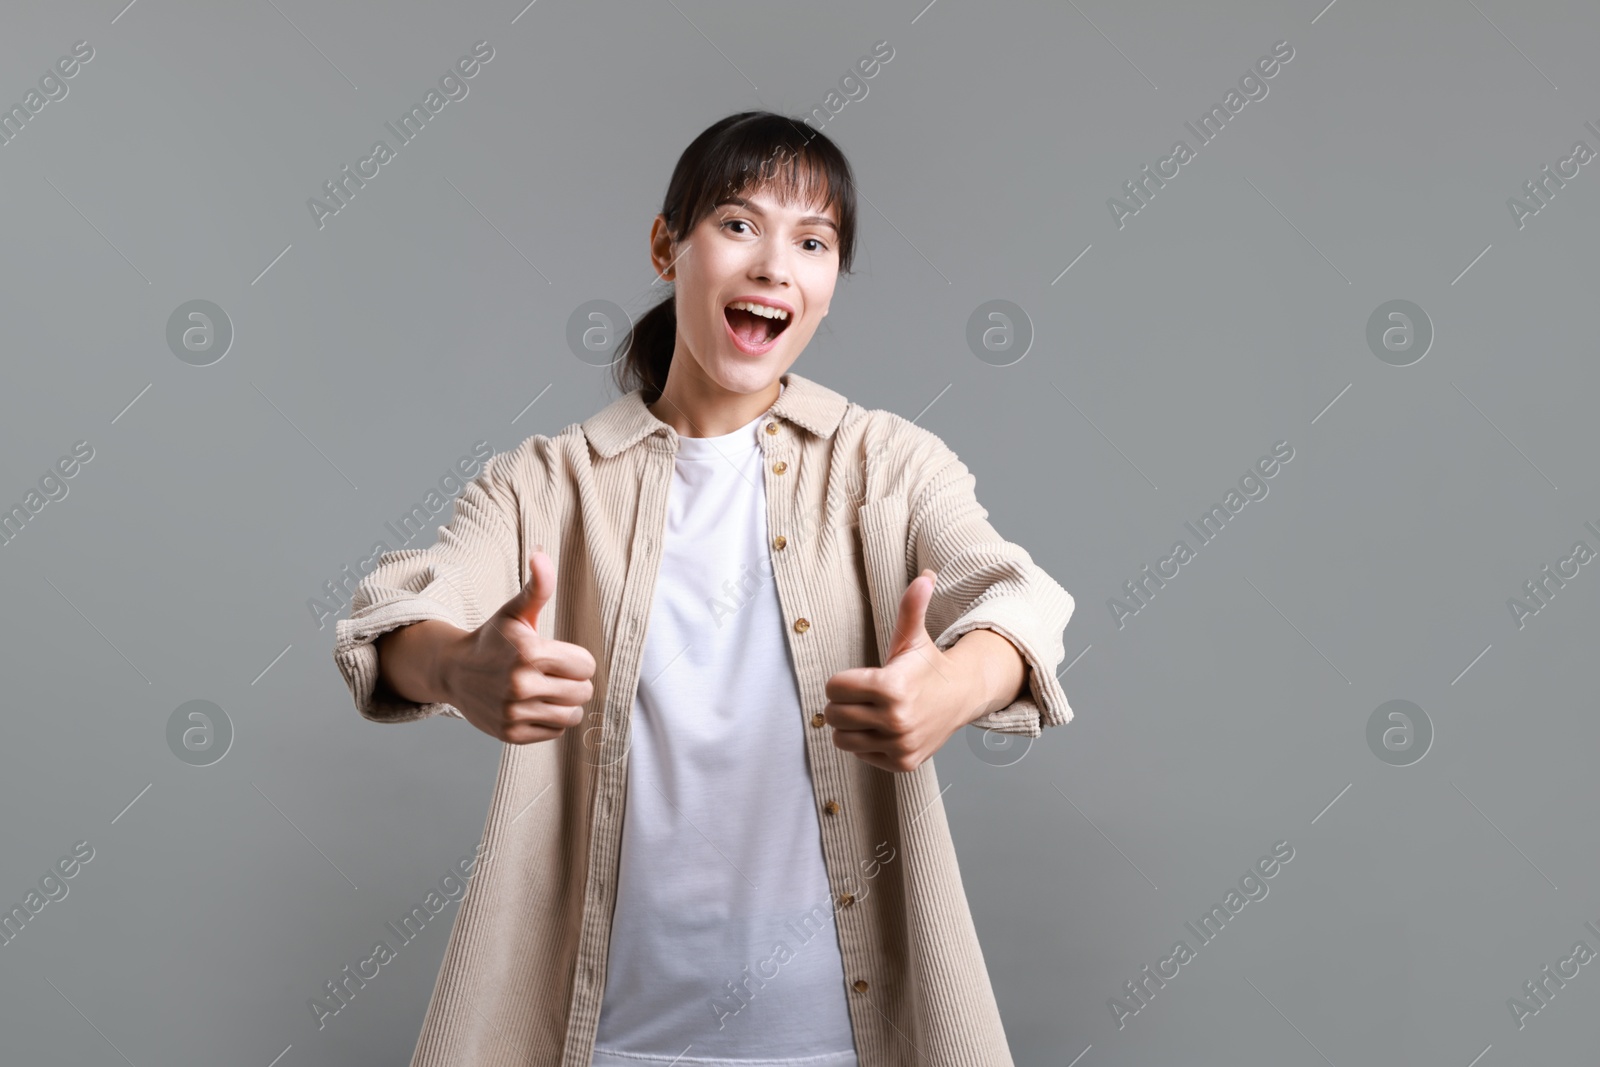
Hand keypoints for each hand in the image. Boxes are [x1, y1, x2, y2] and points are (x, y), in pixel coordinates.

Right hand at [443, 547, 596, 743]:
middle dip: (574, 682)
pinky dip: (550, 720)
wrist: (453, 671)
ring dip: (565, 703)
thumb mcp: (515, 612)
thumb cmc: (492, 640)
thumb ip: (538, 587)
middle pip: (584, 691)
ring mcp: (515, 711)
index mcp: (529, 652)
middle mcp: (521, 685)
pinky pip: (555, 732)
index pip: (586, 666)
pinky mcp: (510, 733)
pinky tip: (534, 706)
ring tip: (547, 691)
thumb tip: (542, 554)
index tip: (559, 656)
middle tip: (554, 674)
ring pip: (572, 714)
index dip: (577, 660)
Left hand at [824, 568, 973, 772]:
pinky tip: (884, 729)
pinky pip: (861, 755)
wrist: (960, 697)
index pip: (834, 688)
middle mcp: (895, 719)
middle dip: (842, 704)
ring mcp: (899, 744)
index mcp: (890, 687)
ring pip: (842, 739)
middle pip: (834, 715)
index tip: (858, 679)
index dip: (842, 682)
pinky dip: (867, 744)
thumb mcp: (914, 637)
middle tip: (862, 697)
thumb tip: (926, 576)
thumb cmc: (927, 667)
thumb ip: (911, 607)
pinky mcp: (903, 763)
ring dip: (850, 726)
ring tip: (870, 713)